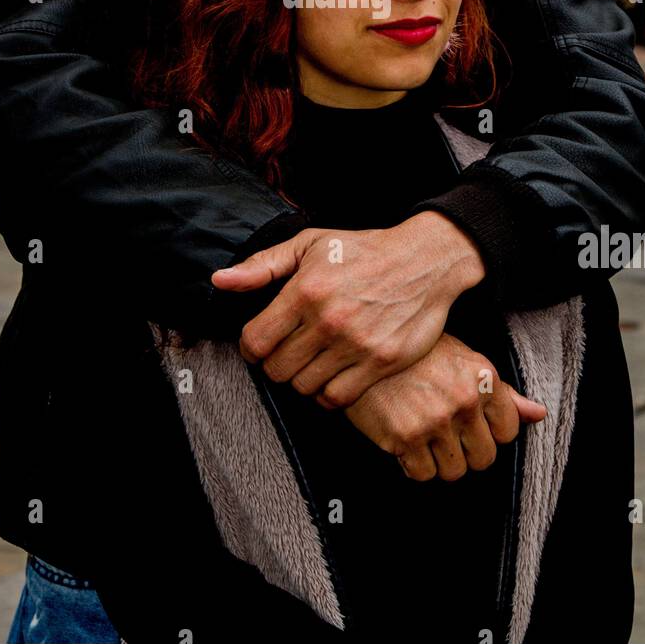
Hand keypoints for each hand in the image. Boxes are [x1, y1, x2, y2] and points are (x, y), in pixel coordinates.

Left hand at [210, 212, 484, 407]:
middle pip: (277, 369)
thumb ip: (263, 265)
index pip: (255, 341)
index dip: (250, 348)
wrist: (424, 261)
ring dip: (302, 378)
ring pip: (304, 387)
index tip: (260, 344)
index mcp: (306, 290)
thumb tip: (220, 281)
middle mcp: (328, 320)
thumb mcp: (310, 244)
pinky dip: (327, 394)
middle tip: (288, 352)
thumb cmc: (363, 252)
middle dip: (275, 363)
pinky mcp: (380, 363)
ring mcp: (356, 344)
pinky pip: (336, 399)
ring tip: (311, 361)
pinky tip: (332, 375)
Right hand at [344, 333, 547, 480]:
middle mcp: (463, 400)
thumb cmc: (415, 353)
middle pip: (484, 459)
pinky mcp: (404, 439)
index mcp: (483, 377)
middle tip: (445, 433)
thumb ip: (501, 391)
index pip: (508, 431)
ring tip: (424, 435)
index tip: (470, 423)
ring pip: (454, 472)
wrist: (362, 348)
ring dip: (439, 460)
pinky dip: (413, 464)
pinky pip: (422, 475)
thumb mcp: (462, 358)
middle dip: (466, 451)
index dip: (488, 431)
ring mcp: (434, 421)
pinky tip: (405, 440)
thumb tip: (538, 414)